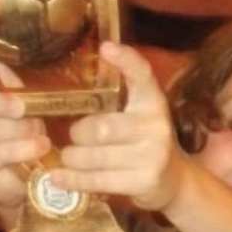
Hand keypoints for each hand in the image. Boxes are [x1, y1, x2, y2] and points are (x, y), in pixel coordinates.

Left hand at [51, 41, 185, 211]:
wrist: (173, 182)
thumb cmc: (144, 143)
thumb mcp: (138, 116)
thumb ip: (115, 102)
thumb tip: (67, 93)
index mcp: (153, 103)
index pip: (142, 76)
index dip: (126, 61)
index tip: (106, 48)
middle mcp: (155, 126)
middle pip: (102, 127)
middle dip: (79, 133)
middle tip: (73, 137)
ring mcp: (152, 156)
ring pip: (96, 155)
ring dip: (73, 158)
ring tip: (67, 157)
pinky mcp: (143, 181)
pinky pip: (99, 180)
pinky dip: (74, 180)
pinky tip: (57, 178)